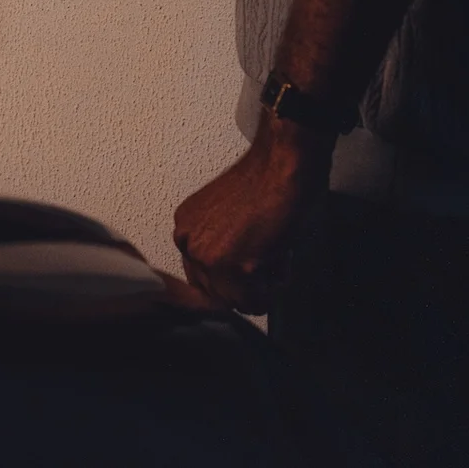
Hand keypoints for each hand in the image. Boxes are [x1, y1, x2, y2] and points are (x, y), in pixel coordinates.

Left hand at [171, 115, 332, 313]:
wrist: (283, 165)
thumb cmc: (266, 181)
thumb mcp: (224, 217)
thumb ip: (218, 245)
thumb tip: (230, 281)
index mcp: (185, 229)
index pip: (201, 277)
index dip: (232, 278)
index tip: (250, 268)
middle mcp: (189, 243)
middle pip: (215, 293)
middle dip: (246, 286)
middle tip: (268, 259)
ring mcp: (209, 258)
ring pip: (236, 301)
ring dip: (262, 288)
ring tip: (274, 254)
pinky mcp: (235, 269)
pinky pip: (256, 302)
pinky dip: (275, 288)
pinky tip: (280, 255)